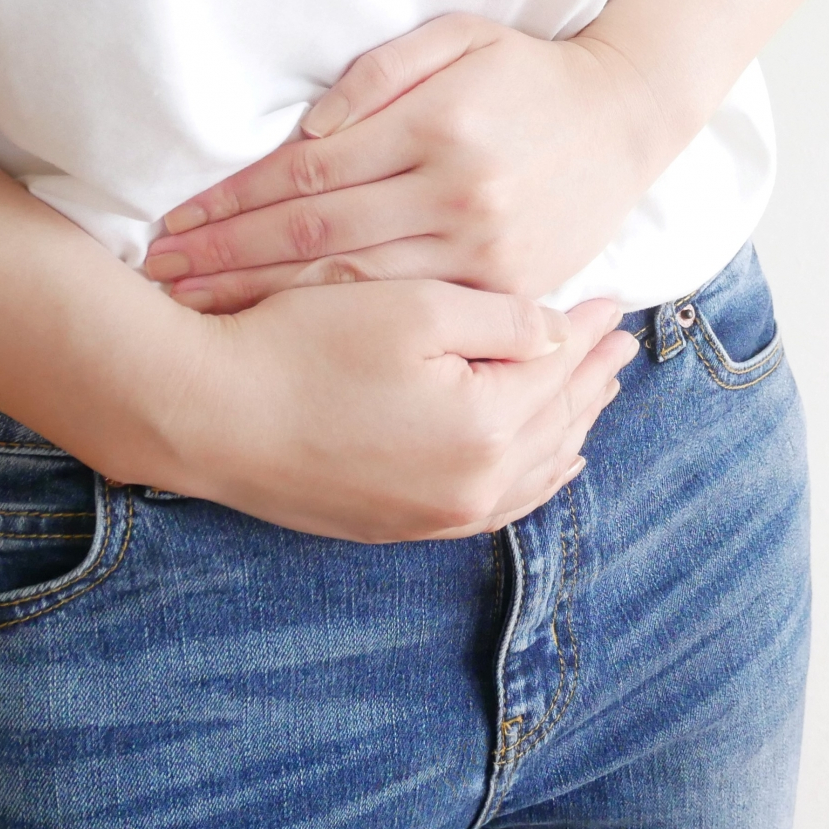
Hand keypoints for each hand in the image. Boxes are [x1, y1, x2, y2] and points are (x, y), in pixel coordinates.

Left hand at [145, 14, 673, 311]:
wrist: (627, 118)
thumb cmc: (529, 72)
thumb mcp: (461, 38)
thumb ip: (381, 76)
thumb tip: (307, 132)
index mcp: (438, 128)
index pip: (308, 173)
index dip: (232, 200)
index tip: (174, 220)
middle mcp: (458, 195)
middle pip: (316, 236)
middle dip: (227, 258)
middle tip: (159, 276)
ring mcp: (485, 251)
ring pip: (354, 286)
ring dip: (267, 300)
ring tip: (200, 310)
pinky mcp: (509, 287)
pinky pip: (411, 313)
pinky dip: (341, 323)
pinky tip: (288, 330)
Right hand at [165, 282, 638, 542]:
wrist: (206, 414)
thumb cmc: (302, 345)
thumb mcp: (413, 309)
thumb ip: (502, 319)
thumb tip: (561, 334)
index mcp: (487, 427)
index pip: (560, 370)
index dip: (588, 332)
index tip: (614, 301)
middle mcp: (475, 486)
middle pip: (558, 425)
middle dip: (594, 380)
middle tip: (621, 344)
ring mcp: (438, 517)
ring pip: (536, 472)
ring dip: (572, 428)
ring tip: (598, 392)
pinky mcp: (403, 527)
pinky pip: (499, 506)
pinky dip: (535, 477)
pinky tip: (551, 460)